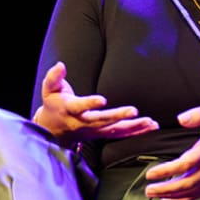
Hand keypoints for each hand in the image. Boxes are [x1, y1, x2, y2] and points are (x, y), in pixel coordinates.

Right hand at [31, 61, 157, 145]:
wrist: (53, 130)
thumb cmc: (53, 104)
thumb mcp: (48, 89)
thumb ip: (54, 77)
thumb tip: (61, 64)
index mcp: (70, 110)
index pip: (80, 107)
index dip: (90, 103)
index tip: (102, 99)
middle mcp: (83, 122)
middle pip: (102, 120)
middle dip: (118, 116)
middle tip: (134, 111)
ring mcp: (94, 130)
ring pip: (115, 130)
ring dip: (133, 127)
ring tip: (150, 122)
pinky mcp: (103, 133)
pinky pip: (121, 134)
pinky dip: (137, 131)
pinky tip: (151, 126)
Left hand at [143, 103, 199, 199]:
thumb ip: (198, 114)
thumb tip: (181, 119)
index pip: (186, 164)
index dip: (167, 170)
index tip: (152, 173)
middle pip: (187, 183)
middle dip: (166, 189)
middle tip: (149, 189)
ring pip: (192, 192)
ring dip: (172, 196)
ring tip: (154, 195)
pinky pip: (199, 194)